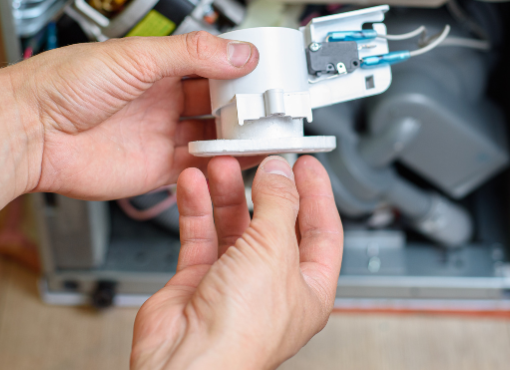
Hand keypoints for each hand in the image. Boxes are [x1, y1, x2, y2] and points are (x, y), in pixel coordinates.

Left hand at [9, 31, 259, 199]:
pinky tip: (241, 157)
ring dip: (237, 133)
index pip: (211, 63)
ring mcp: (159, 135)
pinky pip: (196, 166)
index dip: (239, 66)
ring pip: (211, 134)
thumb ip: (191, 54)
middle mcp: (161, 100)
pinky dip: (220, 163)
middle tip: (272, 103)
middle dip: (245, 102)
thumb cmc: (64, 84)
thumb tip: (239, 52)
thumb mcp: (136, 57)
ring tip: (267, 130)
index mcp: (156, 66)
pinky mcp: (154, 169)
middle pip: (217, 101)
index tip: (267, 69)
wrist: (29, 130)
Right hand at [131, 155, 343, 369]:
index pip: (322, 231)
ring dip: (228, 193)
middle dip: (265, 189)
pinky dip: (197, 208)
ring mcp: (233, 284)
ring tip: (221, 164)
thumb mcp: (274, 251)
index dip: (317, 194)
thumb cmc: (241, 330)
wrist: (187, 361)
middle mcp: (272, 286)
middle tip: (260, 160)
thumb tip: (280, 173)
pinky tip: (194, 185)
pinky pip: (200, 236)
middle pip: (274, 224)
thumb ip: (278, 205)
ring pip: (234, 226)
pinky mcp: (197, 282)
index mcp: (308, 288)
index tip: (307, 165)